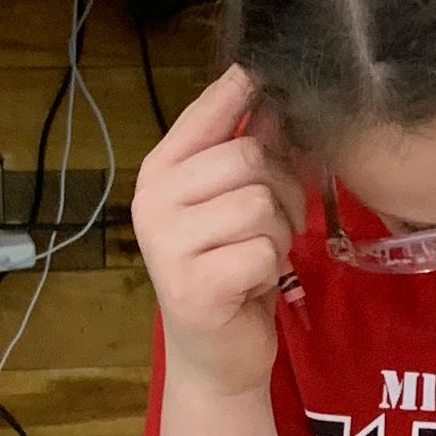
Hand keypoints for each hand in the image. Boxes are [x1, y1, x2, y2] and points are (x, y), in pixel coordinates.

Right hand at [132, 65, 307, 401]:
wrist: (214, 354)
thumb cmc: (229, 268)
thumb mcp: (238, 199)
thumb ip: (252, 146)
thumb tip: (276, 91)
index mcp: (160, 170)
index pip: (210, 107)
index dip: (247, 89)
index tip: (269, 81)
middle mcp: (154, 201)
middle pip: (248, 156)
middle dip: (281, 191)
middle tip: (272, 226)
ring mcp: (168, 244)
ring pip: (260, 203)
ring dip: (278, 234)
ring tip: (258, 255)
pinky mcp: (193, 285)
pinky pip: (262, 250)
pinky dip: (272, 268)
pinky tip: (251, 284)